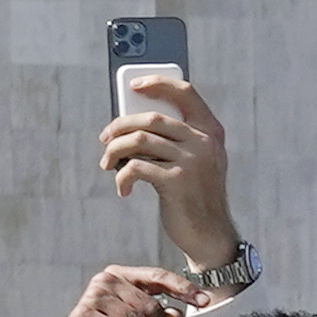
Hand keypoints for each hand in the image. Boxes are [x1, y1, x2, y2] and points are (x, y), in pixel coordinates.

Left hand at [102, 71, 241, 274]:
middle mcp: (205, 141)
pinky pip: (135, 167)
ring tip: (107, 164)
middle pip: (151, 117)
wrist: (210, 234)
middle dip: (120, 126)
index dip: (158, 83)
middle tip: (104, 139)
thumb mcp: (195, 161)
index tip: (133, 86)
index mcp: (211, 131)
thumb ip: (174, 139)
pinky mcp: (177, 181)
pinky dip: (122, 177)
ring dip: (114, 151)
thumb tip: (128, 122)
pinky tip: (123, 189)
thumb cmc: (193, 194)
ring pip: (138, 140)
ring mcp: (192, 161)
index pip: (185, 92)